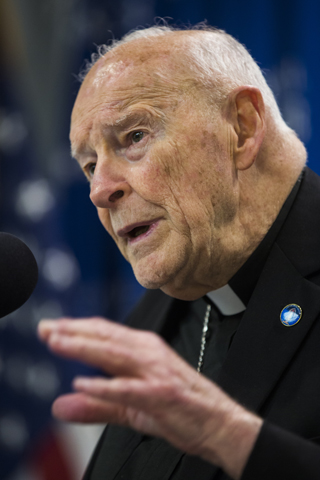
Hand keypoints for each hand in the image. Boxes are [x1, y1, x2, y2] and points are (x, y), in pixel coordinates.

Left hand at [38, 317, 261, 478]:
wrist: (219, 423)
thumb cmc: (178, 408)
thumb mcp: (130, 406)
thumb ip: (95, 404)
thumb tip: (60, 403)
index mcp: (143, 350)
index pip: (104, 333)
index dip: (75, 329)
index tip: (50, 327)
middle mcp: (148, 353)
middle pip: (105, 337)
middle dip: (73, 331)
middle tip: (45, 327)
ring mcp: (156, 372)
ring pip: (114, 354)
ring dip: (84, 347)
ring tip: (57, 343)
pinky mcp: (162, 394)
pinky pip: (129, 388)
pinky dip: (105, 386)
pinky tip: (83, 384)